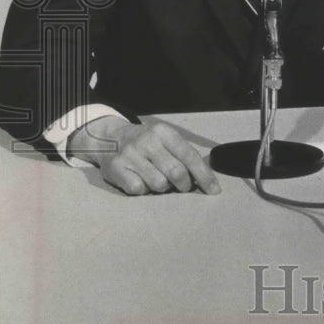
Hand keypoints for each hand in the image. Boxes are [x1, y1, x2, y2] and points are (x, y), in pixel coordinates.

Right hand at [68, 115, 220, 195]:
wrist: (109, 137)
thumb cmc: (147, 143)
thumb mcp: (165, 140)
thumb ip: (183, 155)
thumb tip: (206, 178)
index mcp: (164, 133)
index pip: (189, 156)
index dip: (204, 176)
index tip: (214, 190)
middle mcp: (147, 141)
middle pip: (176, 172)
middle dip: (184, 185)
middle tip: (183, 187)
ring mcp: (130, 155)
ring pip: (159, 184)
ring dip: (163, 188)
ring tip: (158, 179)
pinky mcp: (116, 169)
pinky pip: (139, 190)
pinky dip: (144, 190)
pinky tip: (141, 180)